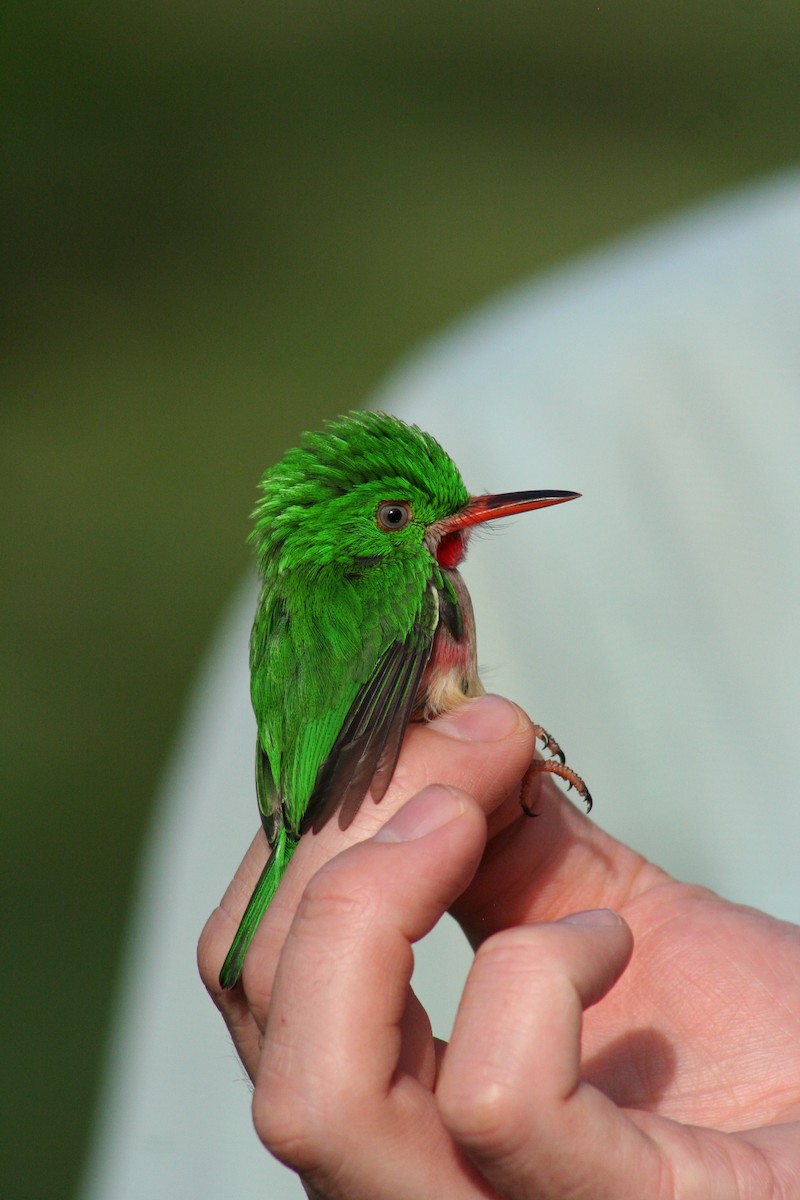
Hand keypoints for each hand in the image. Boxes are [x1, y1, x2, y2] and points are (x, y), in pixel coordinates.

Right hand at [198, 695, 799, 1197]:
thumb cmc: (760, 1040)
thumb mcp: (605, 910)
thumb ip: (505, 833)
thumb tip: (435, 692)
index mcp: (398, 1103)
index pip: (249, 974)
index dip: (304, 828)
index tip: (412, 714)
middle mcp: (411, 1183)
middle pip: (258, 1019)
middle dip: (336, 843)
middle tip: (454, 756)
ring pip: (318, 1094)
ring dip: (384, 897)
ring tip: (482, 816)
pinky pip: (503, 1103)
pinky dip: (543, 970)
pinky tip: (611, 943)